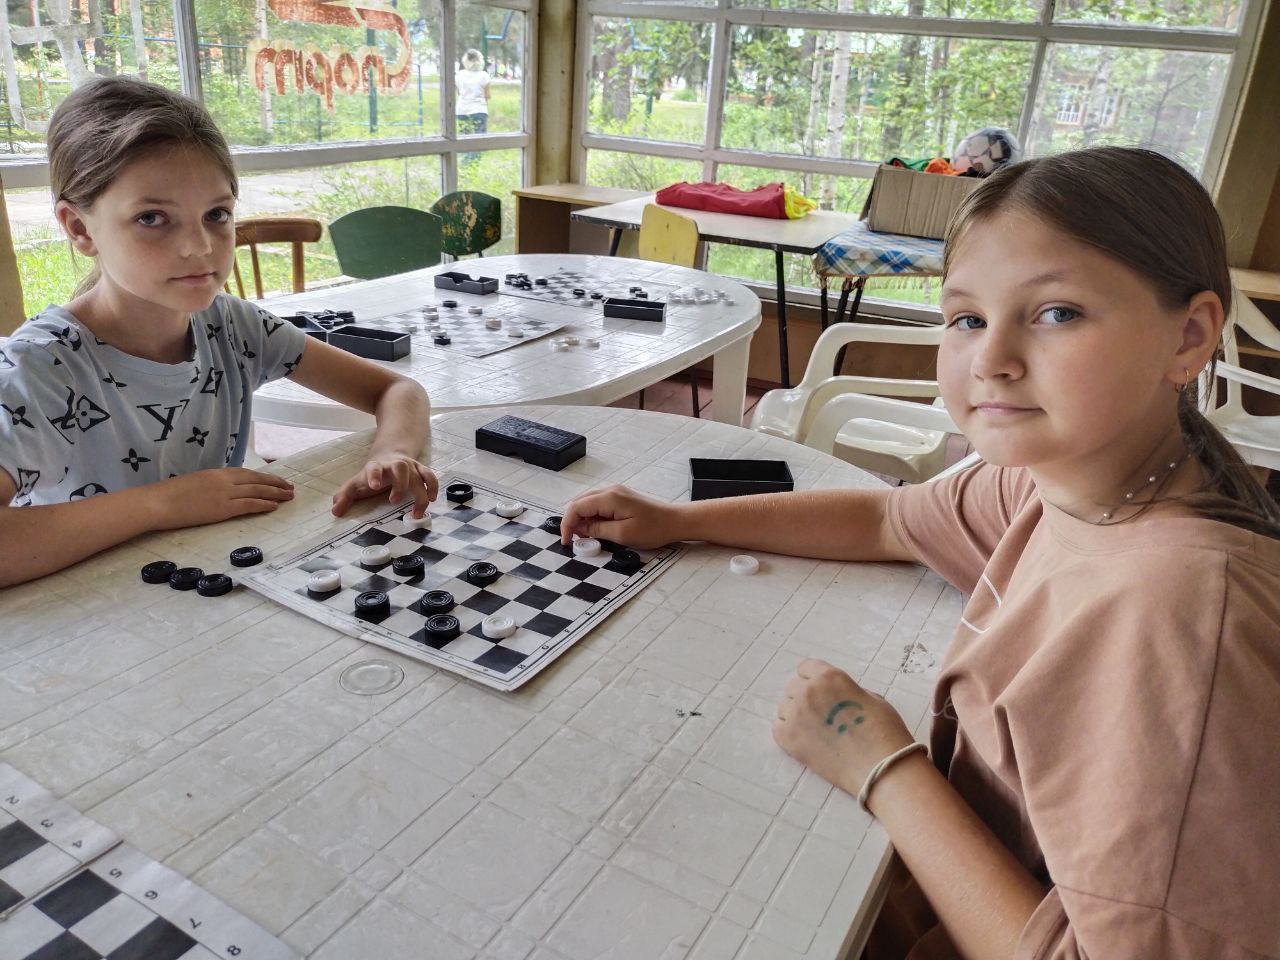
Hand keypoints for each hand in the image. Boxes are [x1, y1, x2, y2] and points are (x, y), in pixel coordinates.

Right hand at [156, 468, 293, 527]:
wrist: (156, 502)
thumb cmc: (167, 496)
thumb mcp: (192, 484)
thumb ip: (208, 486)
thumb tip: (216, 493)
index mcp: (215, 473)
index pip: (245, 473)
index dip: (262, 476)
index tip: (275, 479)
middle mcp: (223, 480)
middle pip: (256, 480)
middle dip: (275, 483)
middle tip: (290, 487)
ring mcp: (224, 493)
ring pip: (257, 491)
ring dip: (275, 493)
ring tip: (289, 496)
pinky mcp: (222, 508)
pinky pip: (249, 505)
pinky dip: (264, 505)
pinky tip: (275, 506)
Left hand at [332, 454, 437, 517]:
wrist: (390, 453)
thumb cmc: (372, 474)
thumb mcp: (356, 483)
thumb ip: (345, 497)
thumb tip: (336, 512)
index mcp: (377, 467)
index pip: (375, 468)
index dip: (375, 475)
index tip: (374, 486)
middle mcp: (395, 465)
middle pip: (401, 468)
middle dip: (400, 484)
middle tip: (394, 501)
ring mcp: (410, 466)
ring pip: (419, 475)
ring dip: (420, 493)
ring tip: (416, 513)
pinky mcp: (421, 470)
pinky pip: (431, 476)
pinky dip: (433, 487)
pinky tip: (432, 500)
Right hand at [560, 484, 684, 548]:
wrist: (675, 520)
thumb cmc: (653, 529)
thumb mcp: (622, 534)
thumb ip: (597, 530)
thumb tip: (580, 528)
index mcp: (609, 498)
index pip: (576, 507)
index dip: (567, 524)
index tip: (567, 542)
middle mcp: (609, 490)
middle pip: (578, 502)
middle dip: (572, 521)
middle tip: (575, 540)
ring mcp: (615, 492)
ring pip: (586, 502)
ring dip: (581, 518)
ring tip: (585, 536)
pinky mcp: (620, 497)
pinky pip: (597, 504)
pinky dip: (591, 515)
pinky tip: (596, 528)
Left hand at [774, 659, 914, 796]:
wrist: (881, 769)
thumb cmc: (884, 733)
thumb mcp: (871, 698)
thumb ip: (845, 690)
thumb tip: (833, 695)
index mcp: (829, 676)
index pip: (806, 667)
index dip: (814, 679)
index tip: (820, 692)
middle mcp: (808, 691)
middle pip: (793, 687)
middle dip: (804, 697)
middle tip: (820, 715)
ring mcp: (796, 715)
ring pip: (784, 708)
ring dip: (796, 715)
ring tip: (815, 731)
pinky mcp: (789, 739)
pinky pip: (778, 727)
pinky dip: (788, 732)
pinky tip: (805, 740)